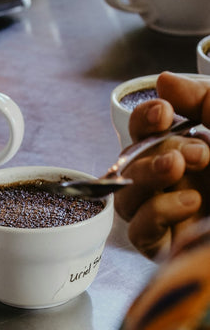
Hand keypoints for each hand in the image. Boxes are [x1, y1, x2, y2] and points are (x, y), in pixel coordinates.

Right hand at [115, 72, 209, 258]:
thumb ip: (205, 98)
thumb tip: (163, 81)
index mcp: (200, 152)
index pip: (148, 130)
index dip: (145, 118)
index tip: (163, 112)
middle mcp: (183, 182)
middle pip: (131, 159)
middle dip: (155, 147)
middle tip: (196, 152)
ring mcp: (175, 216)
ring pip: (127, 195)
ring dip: (146, 176)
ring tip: (179, 169)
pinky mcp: (171, 249)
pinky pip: (138, 229)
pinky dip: (156, 212)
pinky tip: (190, 203)